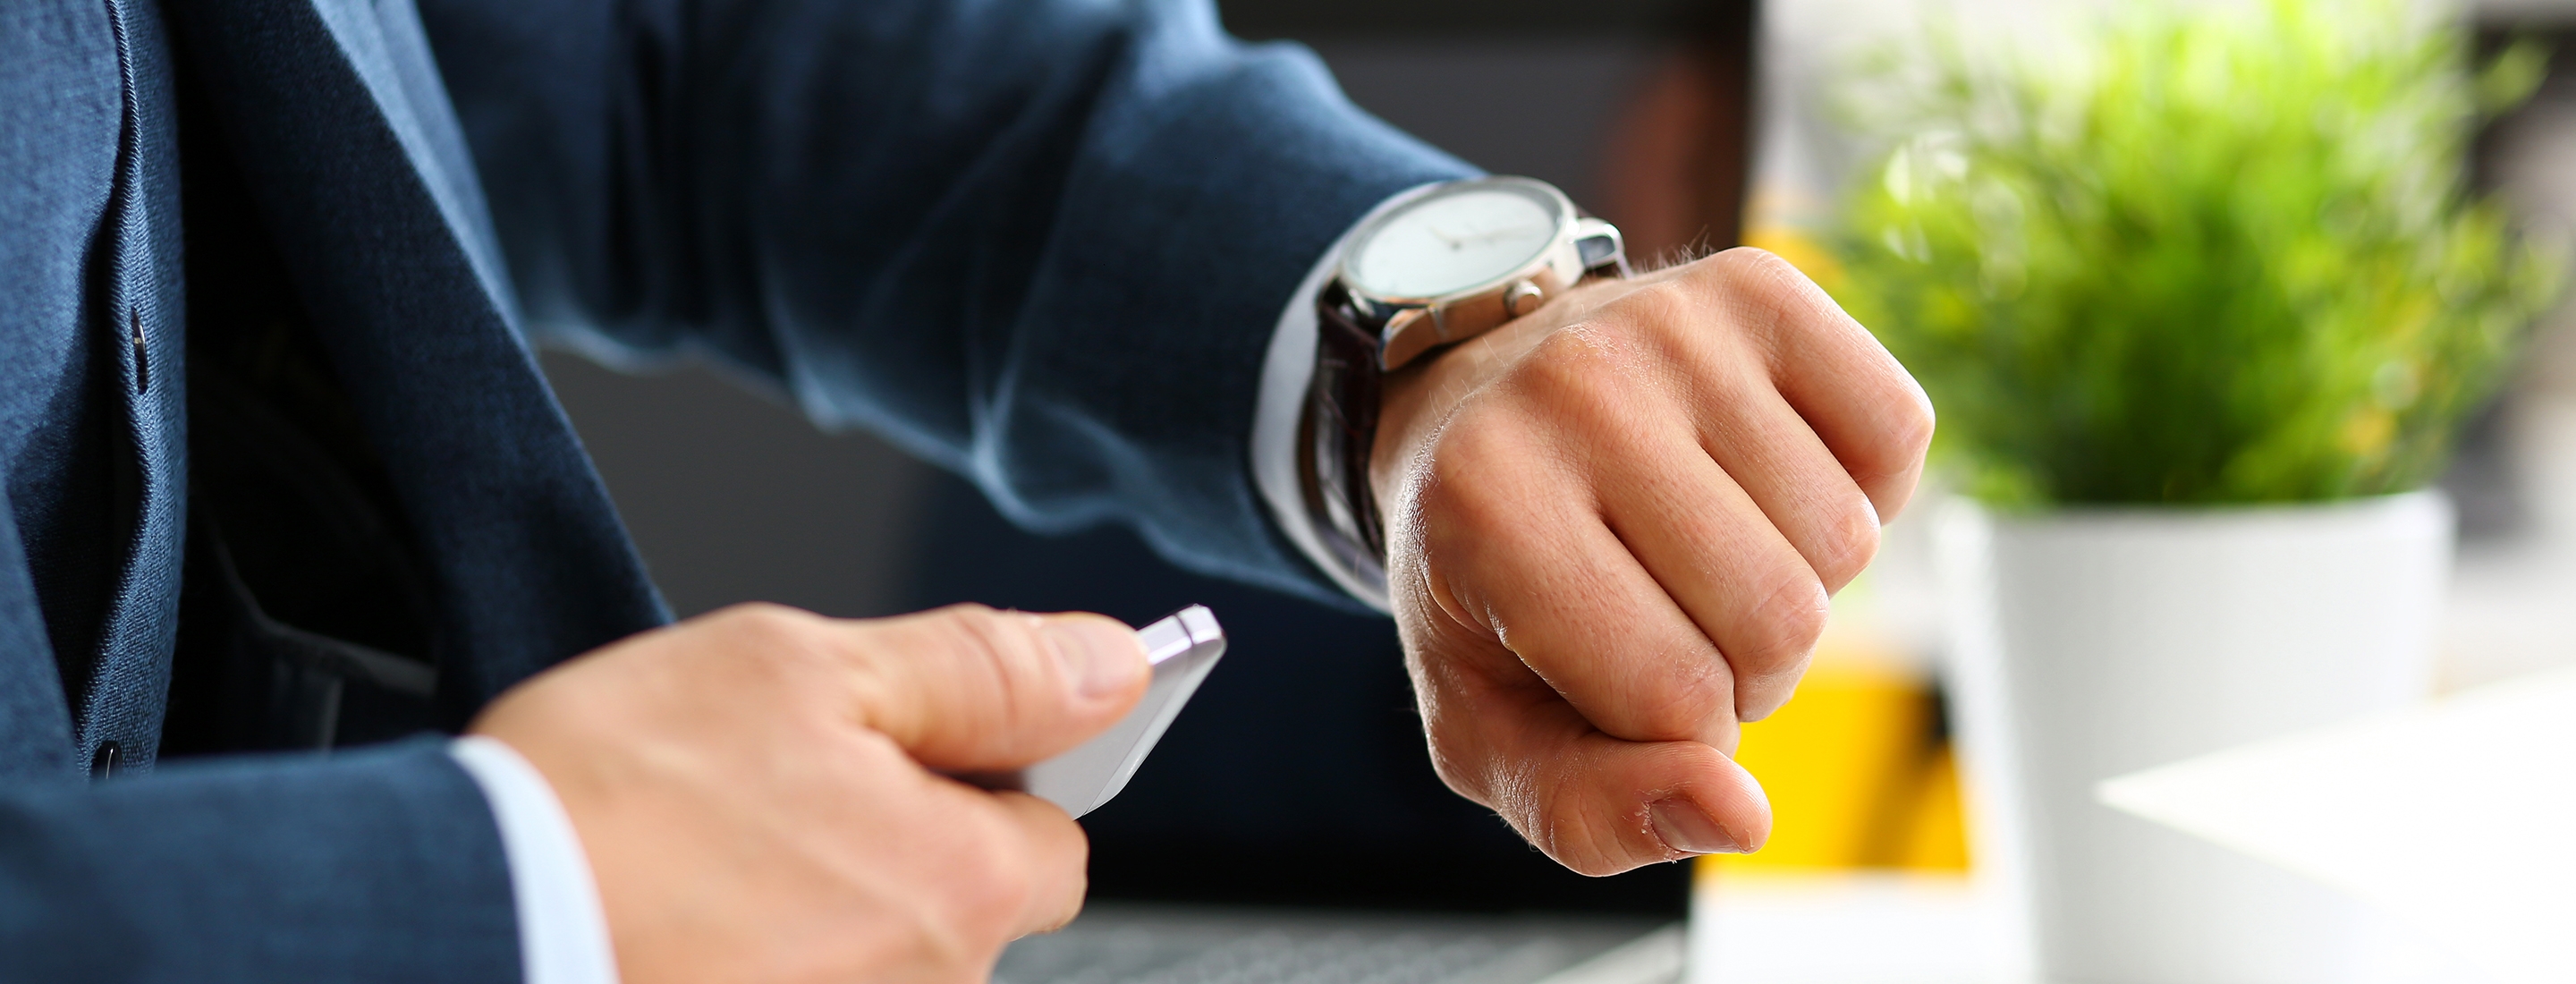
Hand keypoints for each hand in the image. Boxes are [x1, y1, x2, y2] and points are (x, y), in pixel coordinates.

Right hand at [469, 603, 1149, 983]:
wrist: (446, 934)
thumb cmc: (605, 802)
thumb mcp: (802, 670)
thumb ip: (980, 670)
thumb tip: (1108, 664)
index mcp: (962, 888)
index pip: (1053, 842)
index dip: (984, 781)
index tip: (899, 750)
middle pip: (953, 914)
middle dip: (886, 852)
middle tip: (760, 801)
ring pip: (865, 963)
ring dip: (807, 917)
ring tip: (692, 872)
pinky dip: (744, 964)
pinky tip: (672, 938)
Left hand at [1373, 248, 1933, 874]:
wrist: (1471, 403)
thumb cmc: (1490, 589)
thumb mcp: (1488, 726)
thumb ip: (1589, 812)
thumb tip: (1740, 815)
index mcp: (1483, 505)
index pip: (1677, 696)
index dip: (1677, 732)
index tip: (1618, 683)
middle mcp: (1573, 390)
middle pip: (1780, 621)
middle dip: (1744, 668)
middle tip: (1668, 615)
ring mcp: (1669, 323)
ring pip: (1846, 543)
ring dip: (1799, 584)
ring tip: (1706, 547)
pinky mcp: (1758, 285)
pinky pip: (1898, 433)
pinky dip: (1862, 487)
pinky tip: (1765, 479)